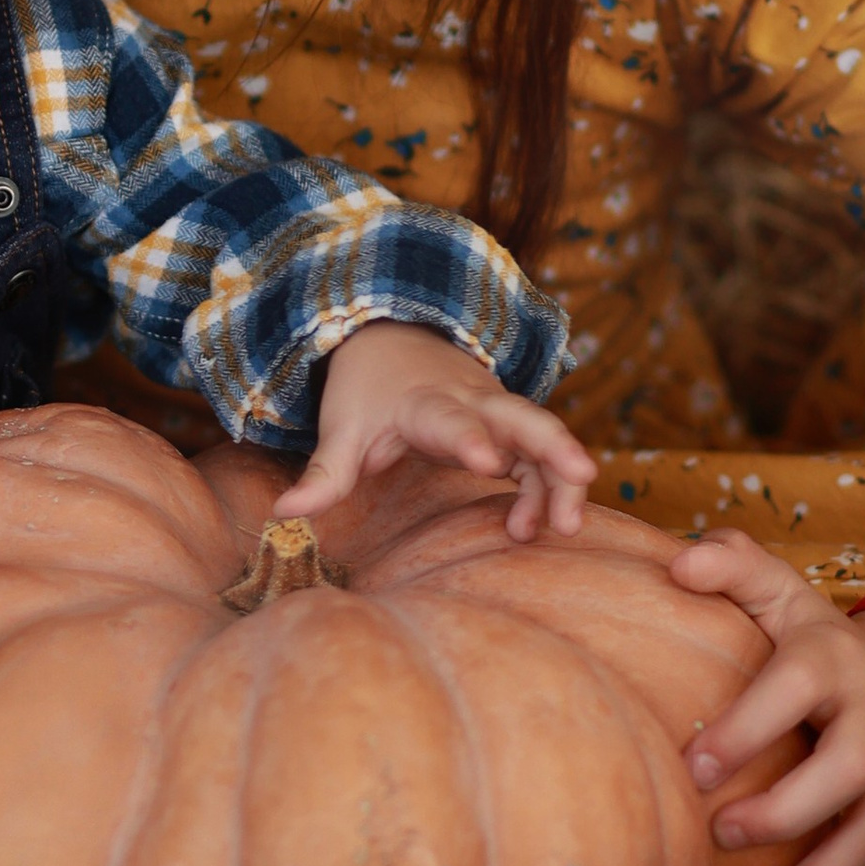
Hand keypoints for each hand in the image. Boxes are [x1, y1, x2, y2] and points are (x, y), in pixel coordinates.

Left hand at [275, 321, 596, 540]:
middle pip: (520, 416)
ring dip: (559, 477)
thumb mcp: (341, 431)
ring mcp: (496, 410)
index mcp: (424, 402)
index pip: (450, 418)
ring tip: (567, 525)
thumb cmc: (366, 393)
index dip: (469, 438)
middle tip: (581, 475)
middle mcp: (471, 400)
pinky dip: (547, 486)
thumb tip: (283, 515)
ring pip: (541, 436)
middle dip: (552, 444)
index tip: (487, 460)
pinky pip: (540, 455)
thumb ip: (322, 476)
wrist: (391, 338)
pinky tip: (537, 527)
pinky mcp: (510, 426)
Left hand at [672, 532, 864, 865]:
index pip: (794, 688)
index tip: (692, 768)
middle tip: (719, 836)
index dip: (746, 728)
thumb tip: (678, 564)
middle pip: (847, 771)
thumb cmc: (819, 641)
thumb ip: (731, 567)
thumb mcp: (780, 593)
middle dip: (783, 813)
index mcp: (834, 658)